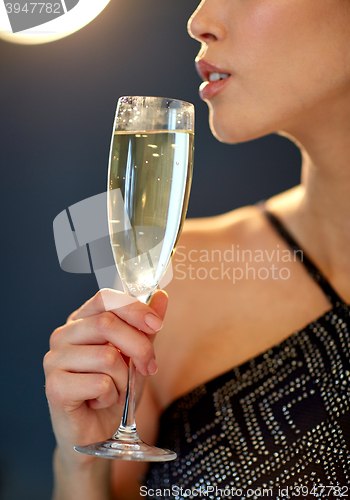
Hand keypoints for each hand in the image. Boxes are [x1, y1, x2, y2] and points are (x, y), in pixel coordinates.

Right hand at [44, 289, 167, 467]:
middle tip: (149, 367)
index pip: (105, 298)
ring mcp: (54, 360)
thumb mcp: (136, 356)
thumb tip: (161, 295)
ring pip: (107, 357)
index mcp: (81, 321)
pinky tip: (102, 402)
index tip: (156, 325)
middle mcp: (63, 335)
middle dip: (139, 347)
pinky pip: (100, 383)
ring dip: (125, 380)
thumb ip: (145, 327)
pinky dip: (112, 396)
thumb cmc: (114, 390)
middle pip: (107, 324)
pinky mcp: (55, 386)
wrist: (98, 433)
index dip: (134, 308)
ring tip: (118, 390)